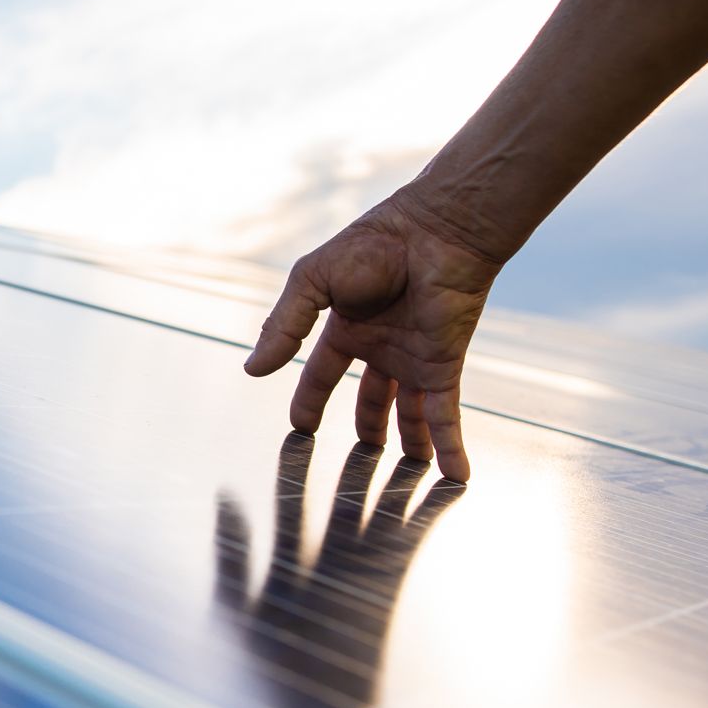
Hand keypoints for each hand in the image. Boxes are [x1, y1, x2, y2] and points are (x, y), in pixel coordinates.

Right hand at [243, 188, 502, 481]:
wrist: (436, 233)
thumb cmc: (374, 245)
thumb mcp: (313, 282)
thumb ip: (283, 326)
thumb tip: (252, 369)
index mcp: (348, 324)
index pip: (323, 371)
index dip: (310, 398)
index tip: (302, 426)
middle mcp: (383, 345)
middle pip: (372, 397)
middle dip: (368, 427)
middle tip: (363, 457)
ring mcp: (415, 358)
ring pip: (411, 412)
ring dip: (412, 442)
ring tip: (410, 472)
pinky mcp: (443, 366)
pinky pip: (445, 416)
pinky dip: (450, 446)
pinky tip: (456, 475)